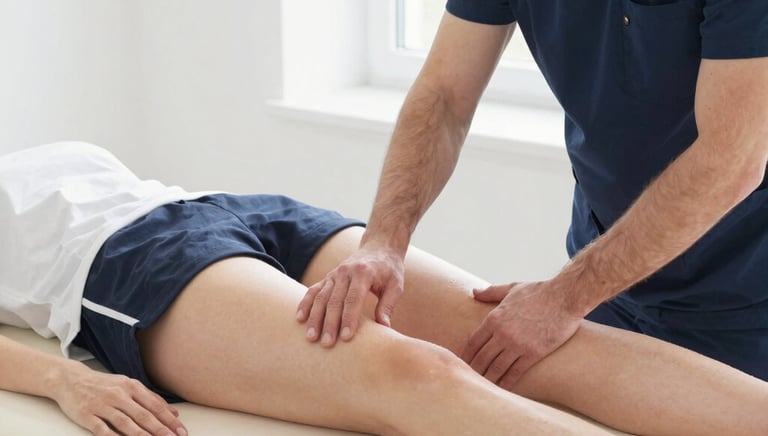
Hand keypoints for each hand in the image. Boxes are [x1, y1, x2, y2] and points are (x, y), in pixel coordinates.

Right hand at [51, 361, 186, 435]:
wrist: (70, 379)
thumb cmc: (104, 384)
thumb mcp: (128, 386)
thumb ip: (151, 398)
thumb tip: (173, 413)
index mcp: (131, 387)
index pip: (155, 406)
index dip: (169, 420)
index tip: (181, 431)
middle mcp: (119, 395)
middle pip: (143, 416)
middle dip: (160, 430)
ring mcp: (102, 405)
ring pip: (125, 423)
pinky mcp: (86, 415)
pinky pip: (102, 430)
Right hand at [296, 246, 404, 346]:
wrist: (379, 246)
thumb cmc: (389, 269)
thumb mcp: (395, 285)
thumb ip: (388, 305)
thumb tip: (384, 327)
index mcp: (363, 273)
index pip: (354, 298)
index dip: (349, 318)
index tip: (346, 337)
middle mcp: (345, 272)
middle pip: (334, 300)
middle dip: (330, 323)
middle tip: (327, 344)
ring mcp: (334, 274)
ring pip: (321, 297)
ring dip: (315, 318)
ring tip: (311, 337)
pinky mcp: (327, 277)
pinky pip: (313, 290)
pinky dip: (305, 304)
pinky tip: (300, 318)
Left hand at [461, 281, 582, 389]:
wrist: (566, 297)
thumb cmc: (539, 291)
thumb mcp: (512, 288)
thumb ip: (491, 292)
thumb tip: (474, 291)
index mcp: (494, 318)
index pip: (473, 341)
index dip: (465, 354)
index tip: (460, 362)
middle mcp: (503, 333)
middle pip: (481, 357)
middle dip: (473, 369)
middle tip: (468, 379)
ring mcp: (518, 344)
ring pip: (497, 367)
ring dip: (488, 379)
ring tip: (482, 387)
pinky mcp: (533, 353)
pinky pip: (516, 372)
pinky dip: (507, 382)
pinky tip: (502, 388)